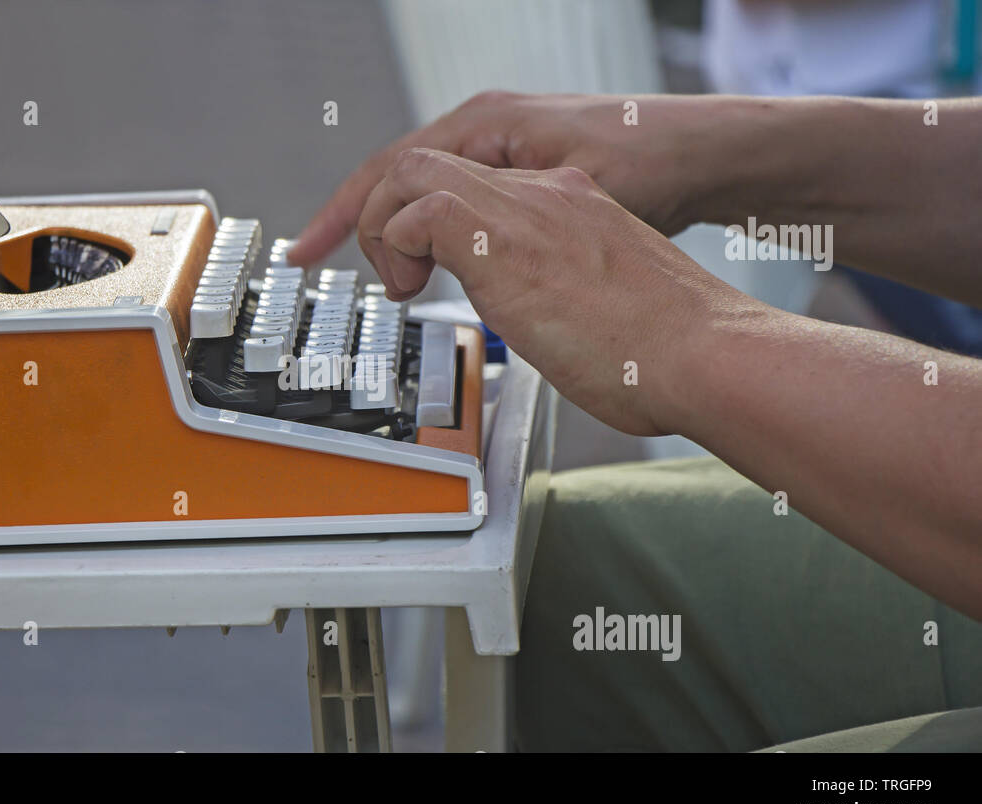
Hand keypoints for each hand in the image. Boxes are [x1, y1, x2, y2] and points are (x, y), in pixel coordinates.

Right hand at [287, 91, 717, 267]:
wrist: (712, 178)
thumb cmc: (653, 171)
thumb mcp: (548, 206)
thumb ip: (469, 224)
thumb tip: (410, 237)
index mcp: (486, 128)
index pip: (388, 171)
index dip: (345, 217)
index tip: (309, 255)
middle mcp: (498, 134)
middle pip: (404, 179)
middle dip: (373, 230)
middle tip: (382, 288)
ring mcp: (521, 159)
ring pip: (437, 196)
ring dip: (410, 238)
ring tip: (403, 282)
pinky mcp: (543, 186)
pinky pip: (471, 209)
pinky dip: (446, 240)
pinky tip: (449, 267)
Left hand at [357, 148, 755, 436]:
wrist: (702, 352)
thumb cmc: (666, 351)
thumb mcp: (602, 307)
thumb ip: (561, 299)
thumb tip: (540, 327)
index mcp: (569, 208)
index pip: (477, 185)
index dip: (432, 218)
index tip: (421, 264)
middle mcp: (545, 196)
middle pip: (434, 163)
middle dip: (393, 212)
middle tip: (399, 272)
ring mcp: (525, 211)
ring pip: (414, 171)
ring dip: (388, 226)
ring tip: (402, 283)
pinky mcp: (502, 241)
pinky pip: (419, 211)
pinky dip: (397, 244)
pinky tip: (414, 289)